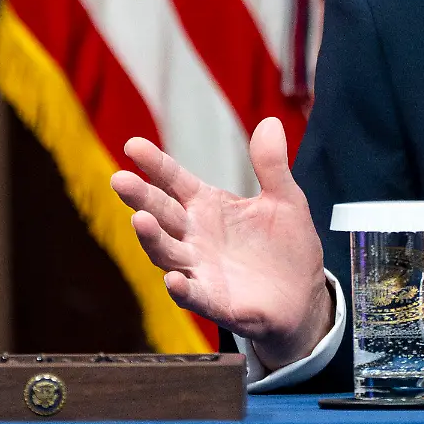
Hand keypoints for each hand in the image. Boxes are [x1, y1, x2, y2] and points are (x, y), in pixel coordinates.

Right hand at [111, 116, 332, 371]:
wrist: (303, 295)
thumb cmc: (286, 244)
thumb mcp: (284, 199)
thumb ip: (271, 165)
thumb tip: (270, 122)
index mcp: (206, 205)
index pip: (173, 180)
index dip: (155, 163)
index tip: (133, 145)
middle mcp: (195, 235)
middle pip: (161, 212)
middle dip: (140, 197)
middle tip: (120, 180)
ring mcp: (200, 269)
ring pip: (167, 252)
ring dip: (152, 238)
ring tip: (140, 220)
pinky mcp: (214, 301)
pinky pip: (193, 295)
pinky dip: (181, 288)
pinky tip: (174, 280)